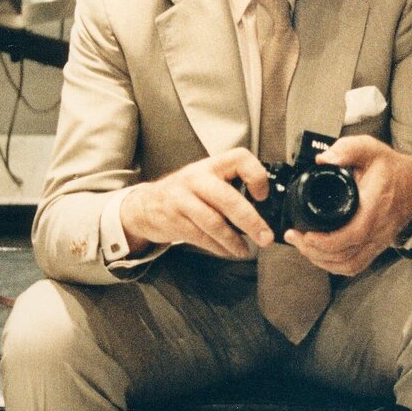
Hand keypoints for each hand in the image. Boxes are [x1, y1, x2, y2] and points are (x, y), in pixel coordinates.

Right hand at [120, 149, 274, 259]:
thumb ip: (230, 187)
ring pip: (214, 223)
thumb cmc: (185, 193)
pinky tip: (228, 251)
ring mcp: (182, 200)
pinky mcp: (174, 221)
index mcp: (211, 165)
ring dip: (234, 241)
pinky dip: (218, 248)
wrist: (145, 205)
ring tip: (246, 251)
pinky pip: (201, 237)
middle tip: (265, 237)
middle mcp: (196, 178)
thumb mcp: (206, 180)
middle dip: (250, 221)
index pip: (240, 159)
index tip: (262, 196)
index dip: (256, 176)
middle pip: (227, 199)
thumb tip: (265, 210)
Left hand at [283, 136, 411, 276]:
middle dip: (315, 251)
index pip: (353, 232)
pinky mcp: (376, 247)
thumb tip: (323, 160)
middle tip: (295, 237)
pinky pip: (355, 266)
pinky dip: (334, 266)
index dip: (326, 240)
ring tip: (303, 245)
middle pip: (346, 254)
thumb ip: (347, 149)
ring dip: (322, 260)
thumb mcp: (370, 149)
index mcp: (374, 204)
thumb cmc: (391, 169)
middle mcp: (377, 228)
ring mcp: (378, 241)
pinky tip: (319, 256)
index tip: (305, 234)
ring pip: (349, 264)